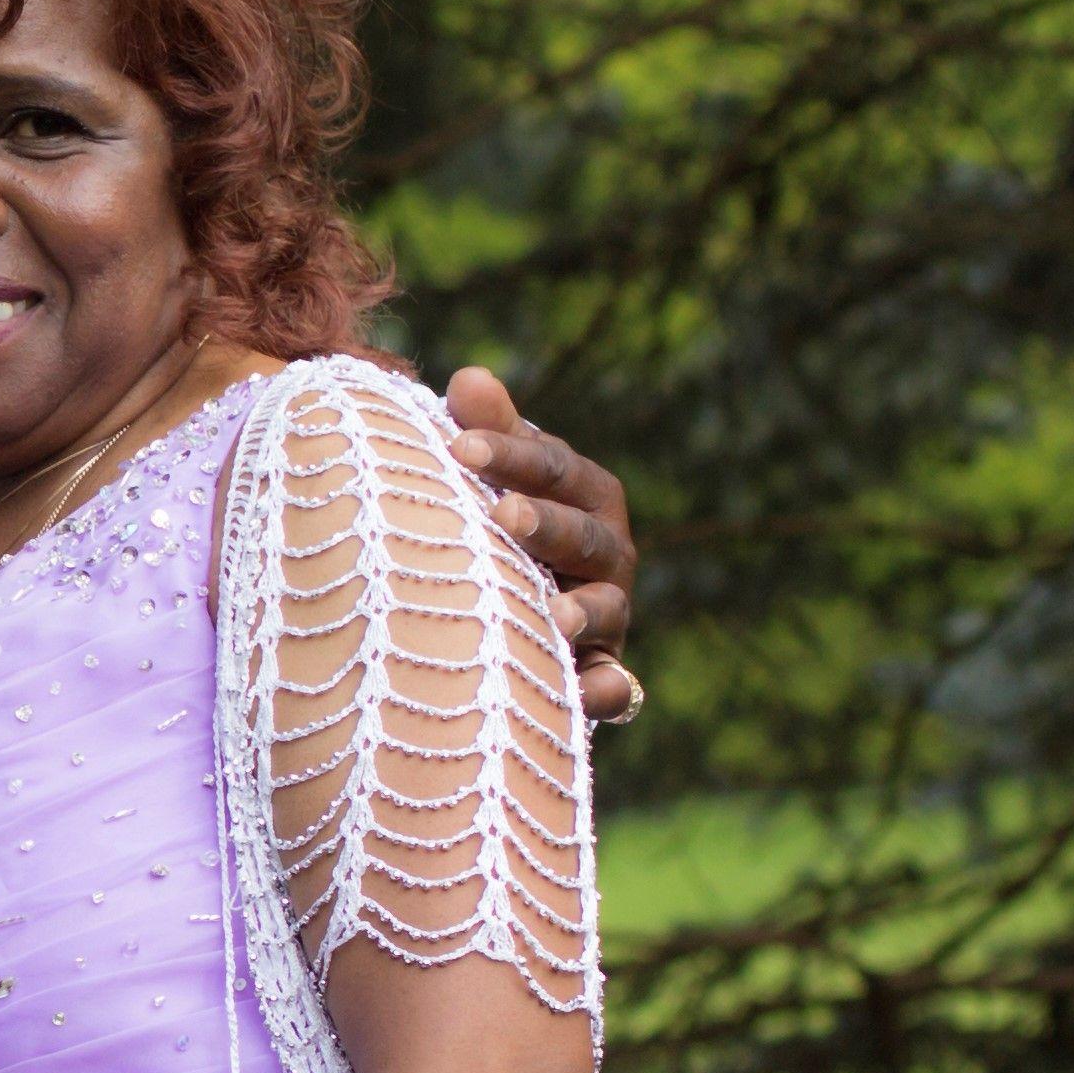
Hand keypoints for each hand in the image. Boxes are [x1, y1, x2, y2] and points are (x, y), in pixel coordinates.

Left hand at [443, 362, 644, 729]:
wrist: (514, 600)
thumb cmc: (499, 518)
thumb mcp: (495, 474)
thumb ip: (489, 432)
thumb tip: (470, 377)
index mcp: (581, 492)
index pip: (548, 465)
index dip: (507, 454)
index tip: (457, 446)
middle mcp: (606, 549)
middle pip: (580, 533)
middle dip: (545, 524)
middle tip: (502, 515)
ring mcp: (609, 609)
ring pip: (606, 607)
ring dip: (584, 610)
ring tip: (553, 614)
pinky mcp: (603, 669)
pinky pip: (616, 684)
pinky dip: (609, 691)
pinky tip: (593, 696)